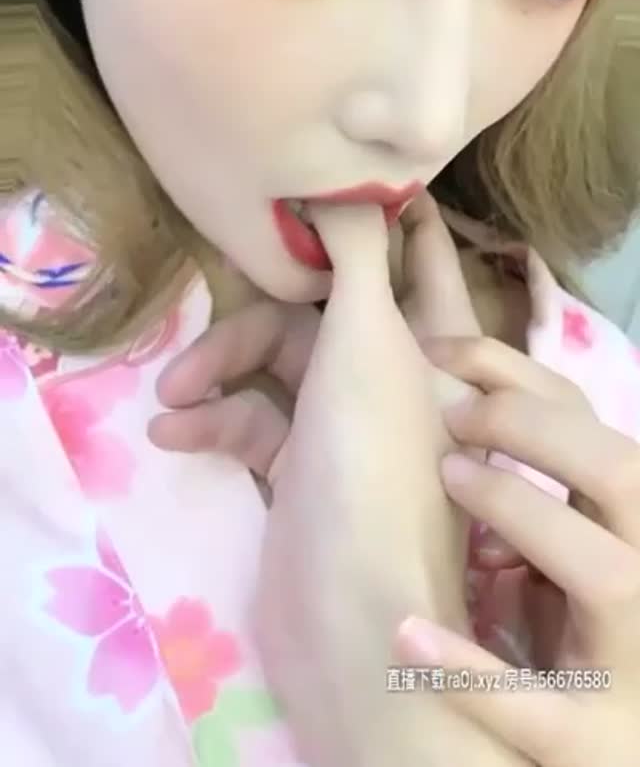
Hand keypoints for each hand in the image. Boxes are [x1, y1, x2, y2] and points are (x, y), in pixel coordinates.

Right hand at [149, 193, 481, 478]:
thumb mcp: (369, 336)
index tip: (349, 186)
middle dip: (259, 311)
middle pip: (323, 312)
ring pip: (278, 368)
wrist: (348, 613)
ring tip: (172, 391)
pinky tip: (171, 431)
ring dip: (219, 371)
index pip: (422, 261)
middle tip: (215, 306)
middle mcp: (397, 380)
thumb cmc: (371, 456)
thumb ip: (357, 252)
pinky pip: (254, 425)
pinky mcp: (302, 473)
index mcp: (436, 343)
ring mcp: (348, 430)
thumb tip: (346, 182)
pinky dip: (213, 423)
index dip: (396, 221)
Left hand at [395, 334, 639, 766]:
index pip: (593, 420)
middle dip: (534, 427)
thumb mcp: (565, 558)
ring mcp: (631, 666)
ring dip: (523, 511)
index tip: (437, 352)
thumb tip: (455, 442)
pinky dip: (472, 673)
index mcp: (631, 525)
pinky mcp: (594, 746)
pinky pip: (539, 710)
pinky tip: (405, 632)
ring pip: (607, 574)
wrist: (614, 747)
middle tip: (452, 418)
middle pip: (623, 473)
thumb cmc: (579, 645)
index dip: (516, 371)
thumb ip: (535, 503)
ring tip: (448, 476)